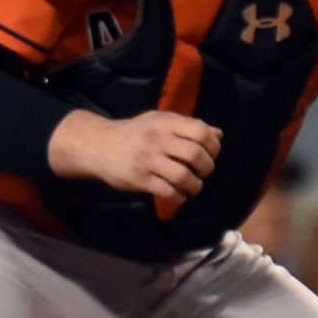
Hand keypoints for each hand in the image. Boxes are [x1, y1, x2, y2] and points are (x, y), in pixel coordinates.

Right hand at [49, 110, 221, 199]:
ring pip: (184, 176)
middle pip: (195, 155)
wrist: (98, 145)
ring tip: (193, 186)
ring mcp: (148, 160)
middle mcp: (158, 140)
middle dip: (207, 167)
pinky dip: (179, 197)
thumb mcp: (160, 121)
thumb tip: (218, 134)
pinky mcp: (139, 179)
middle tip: (204, 172)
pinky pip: (167, 192)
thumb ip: (188, 126)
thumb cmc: (136, 132)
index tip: (212, 153)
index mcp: (166, 123)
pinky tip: (179, 195)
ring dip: (195, 186)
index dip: (213, 145)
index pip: (201, 132)